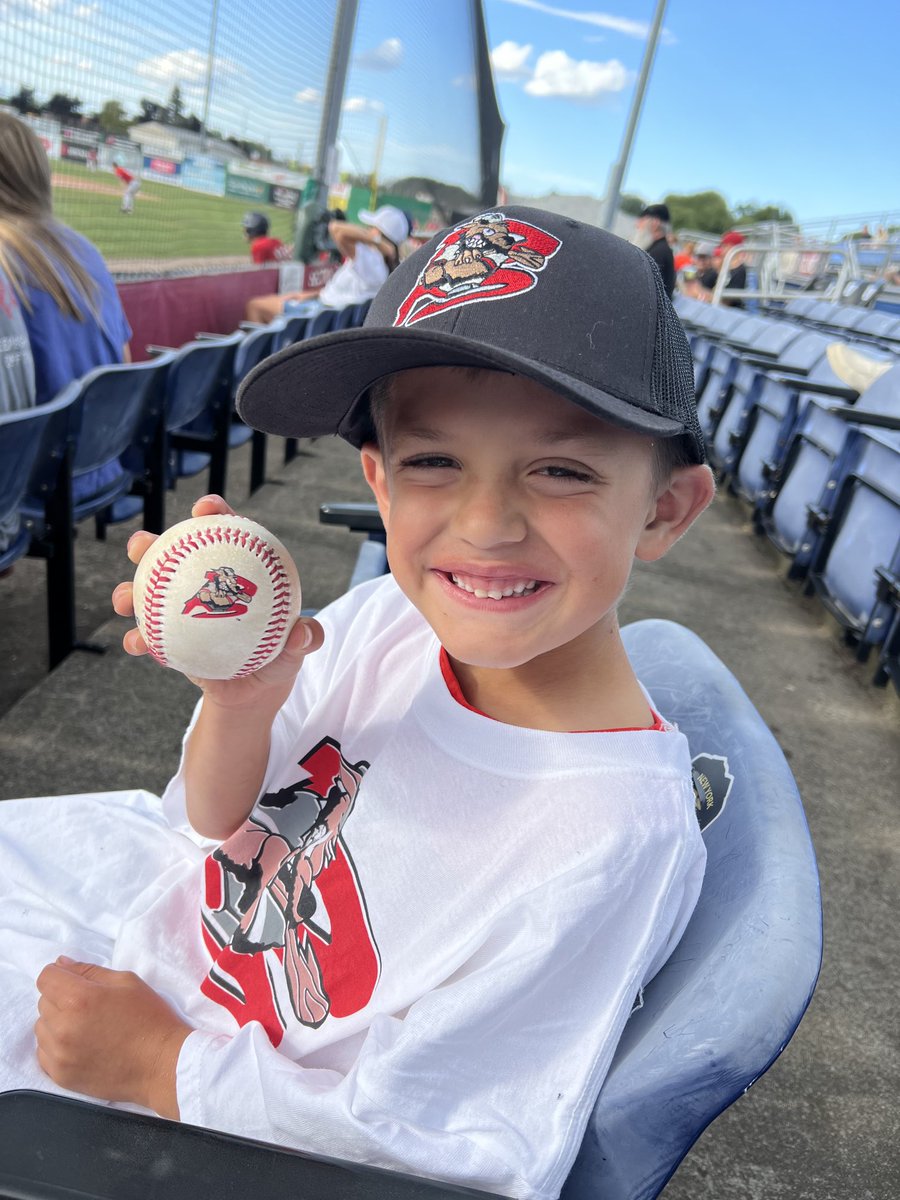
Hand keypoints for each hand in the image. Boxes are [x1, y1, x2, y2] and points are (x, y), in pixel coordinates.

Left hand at [35, 957, 189, 1116]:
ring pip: (42, 1027)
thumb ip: (89, 971)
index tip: (74, 980)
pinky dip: (56, 1046)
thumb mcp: (127, 981)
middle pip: (43, 1001)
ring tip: (85, 1026)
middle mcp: (63, 1027)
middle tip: (89, 1005)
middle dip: (61, 997)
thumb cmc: (149, 1018)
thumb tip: (61, 964)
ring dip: (57, 1022)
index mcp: (79, 999)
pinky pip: (43, 1052)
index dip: (60, 974)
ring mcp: (60, 1055)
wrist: (162, 1064)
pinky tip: (80, 1044)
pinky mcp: (61, 1076)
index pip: (46, 978)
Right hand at [112, 495, 323, 710]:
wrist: (253, 694)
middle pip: (171, 555)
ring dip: (130, 590)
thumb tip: (306, 632)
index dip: (213, 514)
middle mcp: (200, 585)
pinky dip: (137, 638)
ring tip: (125, 598)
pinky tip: (136, 642)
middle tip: (142, 544)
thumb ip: (305, 639)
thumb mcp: (295, 649)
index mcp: (234, 573)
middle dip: (150, 543)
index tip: (205, 508)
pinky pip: (146, 636)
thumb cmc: (276, 659)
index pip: (223, 534)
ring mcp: (179, 611)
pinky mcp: (165, 640)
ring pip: (147, 592)